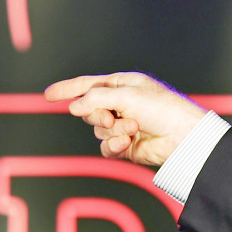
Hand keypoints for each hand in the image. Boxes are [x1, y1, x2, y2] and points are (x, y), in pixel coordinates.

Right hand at [44, 72, 205, 165]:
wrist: (183, 137)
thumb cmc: (161, 108)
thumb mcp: (126, 95)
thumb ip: (95, 98)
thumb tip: (72, 108)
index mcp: (120, 85)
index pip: (86, 85)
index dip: (66, 89)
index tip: (47, 95)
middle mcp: (119, 104)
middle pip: (89, 109)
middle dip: (97, 114)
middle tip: (111, 117)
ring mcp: (121, 125)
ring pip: (98, 130)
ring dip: (113, 130)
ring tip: (133, 128)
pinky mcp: (124, 146)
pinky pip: (105, 147)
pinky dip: (113, 145)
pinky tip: (126, 142)